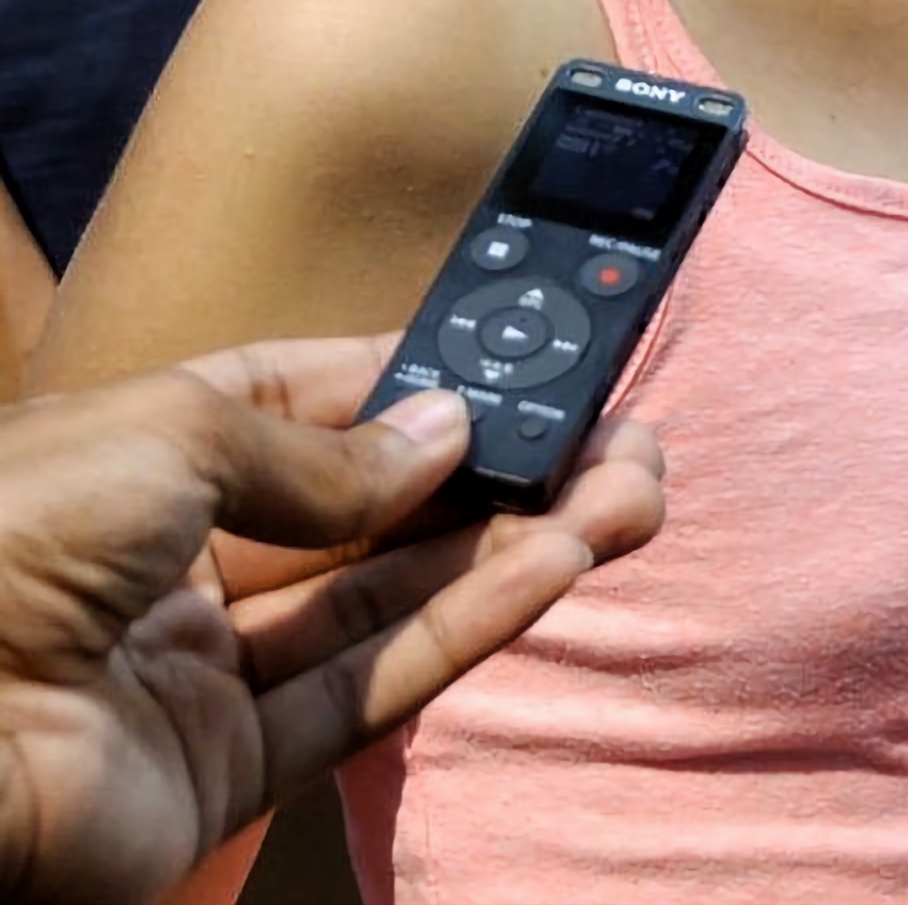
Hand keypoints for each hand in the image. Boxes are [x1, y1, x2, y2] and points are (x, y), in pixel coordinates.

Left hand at [0, 337, 661, 903]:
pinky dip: (468, 627)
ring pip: (388, 599)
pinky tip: (554, 565)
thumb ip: (321, 451)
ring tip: (624, 496)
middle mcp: (179, 556)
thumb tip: (441, 432)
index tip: (513, 357)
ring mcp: (206, 669)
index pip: (303, 402)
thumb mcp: (175, 434)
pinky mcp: (230, 771)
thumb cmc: (14, 536)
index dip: (408, 380)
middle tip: (608, 437)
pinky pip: (369, 688)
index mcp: (144, 452)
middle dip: (491, 470)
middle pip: (367, 510)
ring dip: (511, 545)